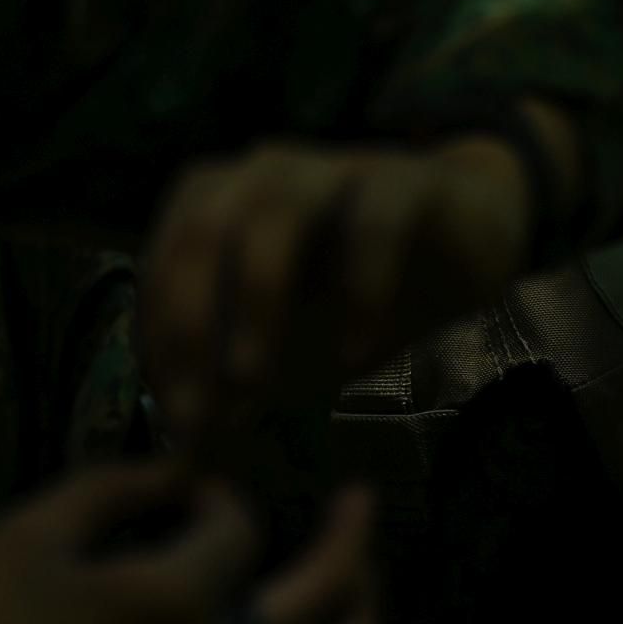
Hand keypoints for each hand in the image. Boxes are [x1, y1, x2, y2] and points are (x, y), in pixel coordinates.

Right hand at [0, 462, 379, 623]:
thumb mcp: (26, 536)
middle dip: (348, 542)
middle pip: (321, 598)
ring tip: (365, 590)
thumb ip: (109, 488)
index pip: (237, 526)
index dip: (218, 493)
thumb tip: (174, 473)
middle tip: (362, 503)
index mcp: (177, 602)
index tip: (188, 484)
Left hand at [140, 127, 544, 455]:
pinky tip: (356, 354)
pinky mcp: (403, 179)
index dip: (159, 344)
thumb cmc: (348, 288)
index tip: (175, 421)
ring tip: (255, 382)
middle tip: (198, 411)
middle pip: (201, 232)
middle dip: (190, 325)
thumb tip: (184, 455)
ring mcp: (330, 167)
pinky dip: (359, 289)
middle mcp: (259, 172)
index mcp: (213, 201)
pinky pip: (373, 223)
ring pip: (275, 215)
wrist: (463, 237)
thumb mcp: (286, 347)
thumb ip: (233, 384)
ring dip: (255, 300)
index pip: (163, 268)